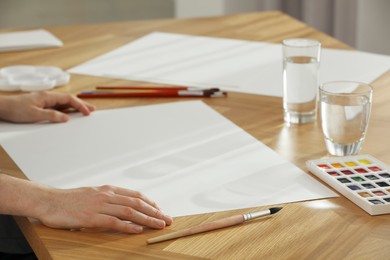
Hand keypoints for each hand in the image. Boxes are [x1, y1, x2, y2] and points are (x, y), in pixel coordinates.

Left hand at [0, 91, 94, 122]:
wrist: (2, 108)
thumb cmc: (15, 109)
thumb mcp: (35, 114)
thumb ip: (52, 116)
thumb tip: (66, 118)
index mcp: (48, 97)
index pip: (69, 99)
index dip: (80, 105)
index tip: (87, 112)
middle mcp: (48, 97)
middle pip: (69, 100)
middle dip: (81, 105)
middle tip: (92, 110)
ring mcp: (45, 101)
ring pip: (64, 104)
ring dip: (75, 108)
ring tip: (85, 112)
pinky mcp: (42, 106)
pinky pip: (58, 107)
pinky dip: (66, 110)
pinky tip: (70, 114)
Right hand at [40, 185, 172, 232]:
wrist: (49, 201)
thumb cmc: (70, 199)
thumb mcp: (92, 194)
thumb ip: (108, 198)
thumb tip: (122, 205)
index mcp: (108, 189)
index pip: (135, 195)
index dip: (150, 202)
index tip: (160, 209)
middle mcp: (107, 195)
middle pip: (137, 203)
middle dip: (155, 211)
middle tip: (167, 219)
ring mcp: (100, 206)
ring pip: (129, 211)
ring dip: (147, 219)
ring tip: (159, 225)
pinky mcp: (91, 218)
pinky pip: (114, 222)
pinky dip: (128, 226)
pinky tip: (138, 230)